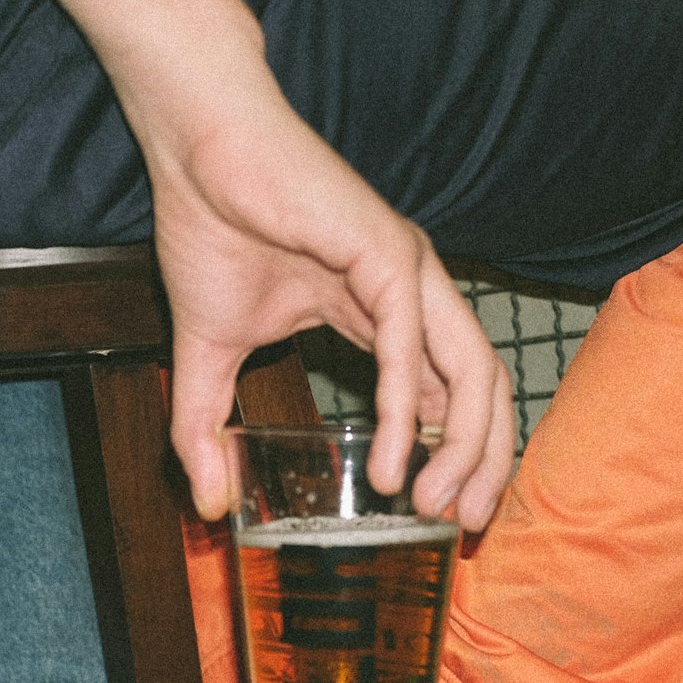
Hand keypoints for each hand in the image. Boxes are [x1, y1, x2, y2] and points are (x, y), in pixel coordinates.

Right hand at [58, 0, 513, 527]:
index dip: (457, 455)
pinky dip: (408, 412)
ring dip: (465, 449)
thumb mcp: (208, 359)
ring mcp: (409, 274)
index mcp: (384, 316)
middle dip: (485, 463)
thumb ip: (206, 431)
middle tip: (463, 527)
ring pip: (471, 372)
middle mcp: (412, 298)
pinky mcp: (388, 255)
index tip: (442, 516)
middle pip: (480, 390)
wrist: (197, 155)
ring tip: (436, 510)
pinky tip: (397, 468)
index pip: (444, 394)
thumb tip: (208, 504)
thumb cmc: (210, 233)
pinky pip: (410, 347)